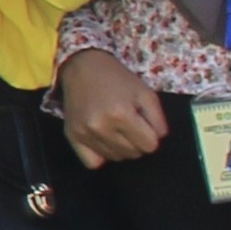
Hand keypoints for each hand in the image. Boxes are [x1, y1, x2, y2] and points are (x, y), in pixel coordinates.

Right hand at [58, 46, 166, 167]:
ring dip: (120, 148)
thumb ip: (158, 119)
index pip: (150, 145)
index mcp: (122, 115)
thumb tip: (157, 139)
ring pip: (115, 158)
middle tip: (129, 125)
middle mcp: (101, 127)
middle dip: (136, 142)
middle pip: (133, 154)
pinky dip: (101, 156)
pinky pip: (92, 163)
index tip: (143, 124)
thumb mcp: (146, 92)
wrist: (83, 67)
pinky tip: (102, 141)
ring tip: (115, 129)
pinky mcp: (72, 136)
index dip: (151, 135)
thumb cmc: (117, 78)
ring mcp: (84, 133)